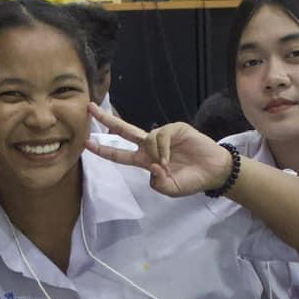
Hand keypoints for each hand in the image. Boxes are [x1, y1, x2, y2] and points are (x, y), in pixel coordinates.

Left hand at [86, 104, 232, 196]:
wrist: (212, 171)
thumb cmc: (191, 180)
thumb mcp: (170, 189)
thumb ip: (157, 183)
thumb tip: (152, 167)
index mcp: (145, 161)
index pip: (119, 154)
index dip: (103, 150)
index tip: (86, 144)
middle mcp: (150, 146)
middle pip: (123, 130)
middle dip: (106, 119)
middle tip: (90, 108)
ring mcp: (162, 136)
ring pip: (146, 138)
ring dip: (154, 154)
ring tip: (167, 164)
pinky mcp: (175, 128)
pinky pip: (160, 136)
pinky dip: (163, 148)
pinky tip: (170, 157)